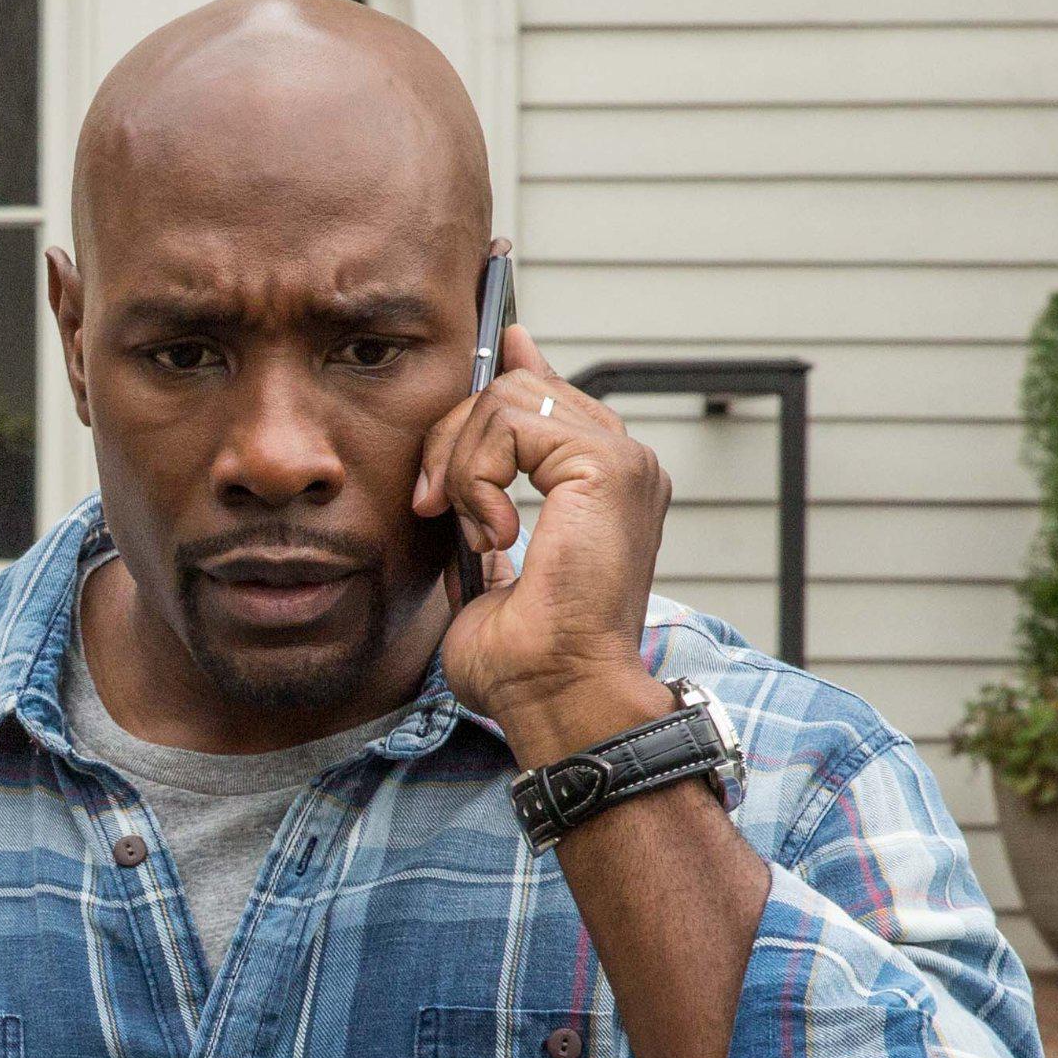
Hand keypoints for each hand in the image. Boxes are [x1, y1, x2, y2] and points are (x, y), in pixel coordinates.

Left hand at [418, 323, 679, 762]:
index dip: (502, 372)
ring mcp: (622, 460)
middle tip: (434, 506)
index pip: (546, 393)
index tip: (479, 360)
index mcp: (603, 483)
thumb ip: (478, 491)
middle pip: (515, 391)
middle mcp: (623, 463)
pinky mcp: (607, 465)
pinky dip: (476, 475)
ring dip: (461, 465)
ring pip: (506, 400)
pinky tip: (492, 530)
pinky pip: (509, 422)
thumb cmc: (522, 658)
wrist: (554, 696)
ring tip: (472, 532)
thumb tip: (468, 435)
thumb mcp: (483, 556)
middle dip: (452, 441)